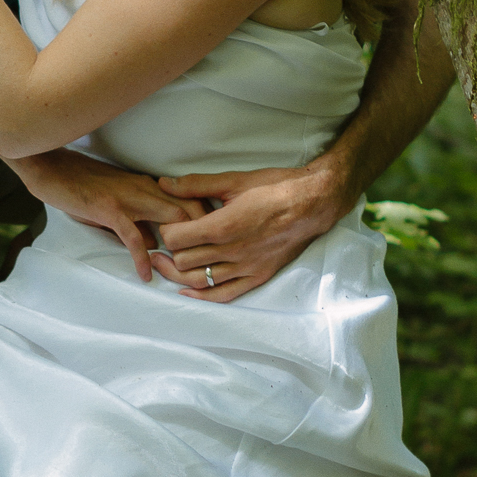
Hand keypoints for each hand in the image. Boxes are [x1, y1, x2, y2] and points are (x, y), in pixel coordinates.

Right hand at [17, 150, 207, 281]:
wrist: (51, 167)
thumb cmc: (81, 184)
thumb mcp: (117, 200)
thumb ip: (139, 220)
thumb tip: (157, 244)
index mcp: (148, 185)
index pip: (189, 199)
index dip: (207, 220)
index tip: (216, 241)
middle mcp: (145, 188)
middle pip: (190, 208)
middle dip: (206, 234)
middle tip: (210, 261)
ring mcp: (129, 198)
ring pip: (171, 219)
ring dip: (182, 246)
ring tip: (185, 272)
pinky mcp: (109, 210)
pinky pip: (134, 237)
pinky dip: (143, 258)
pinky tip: (146, 275)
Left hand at [150, 158, 351, 300]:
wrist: (312, 203)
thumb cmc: (274, 188)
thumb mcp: (233, 180)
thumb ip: (195, 184)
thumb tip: (164, 183)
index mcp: (222, 226)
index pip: (175, 238)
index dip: (166, 230)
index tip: (170, 223)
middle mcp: (231, 251)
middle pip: (183, 261)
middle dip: (170, 251)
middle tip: (169, 241)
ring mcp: (245, 268)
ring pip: (198, 281)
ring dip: (178, 273)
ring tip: (167, 263)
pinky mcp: (257, 276)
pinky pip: (223, 295)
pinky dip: (201, 296)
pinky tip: (186, 291)